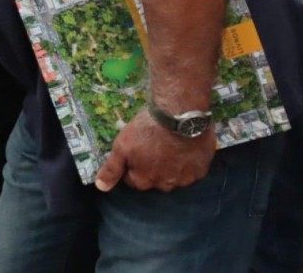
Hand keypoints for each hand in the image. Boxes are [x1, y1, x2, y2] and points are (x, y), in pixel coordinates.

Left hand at [94, 109, 214, 192]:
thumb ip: (112, 168)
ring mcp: (184, 179)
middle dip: (152, 168)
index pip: (134, 181)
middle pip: (155, 180)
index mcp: (144, 180)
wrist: (180, 114)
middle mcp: (165, 185)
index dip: (133, 167)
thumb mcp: (122, 146)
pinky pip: (191, 171)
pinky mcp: (200, 170)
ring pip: (174, 178)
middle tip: (153, 148)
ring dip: (171, 167)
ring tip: (169, 147)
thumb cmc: (147, 129)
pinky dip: (187, 163)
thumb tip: (101, 187)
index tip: (136, 153)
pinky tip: (184, 149)